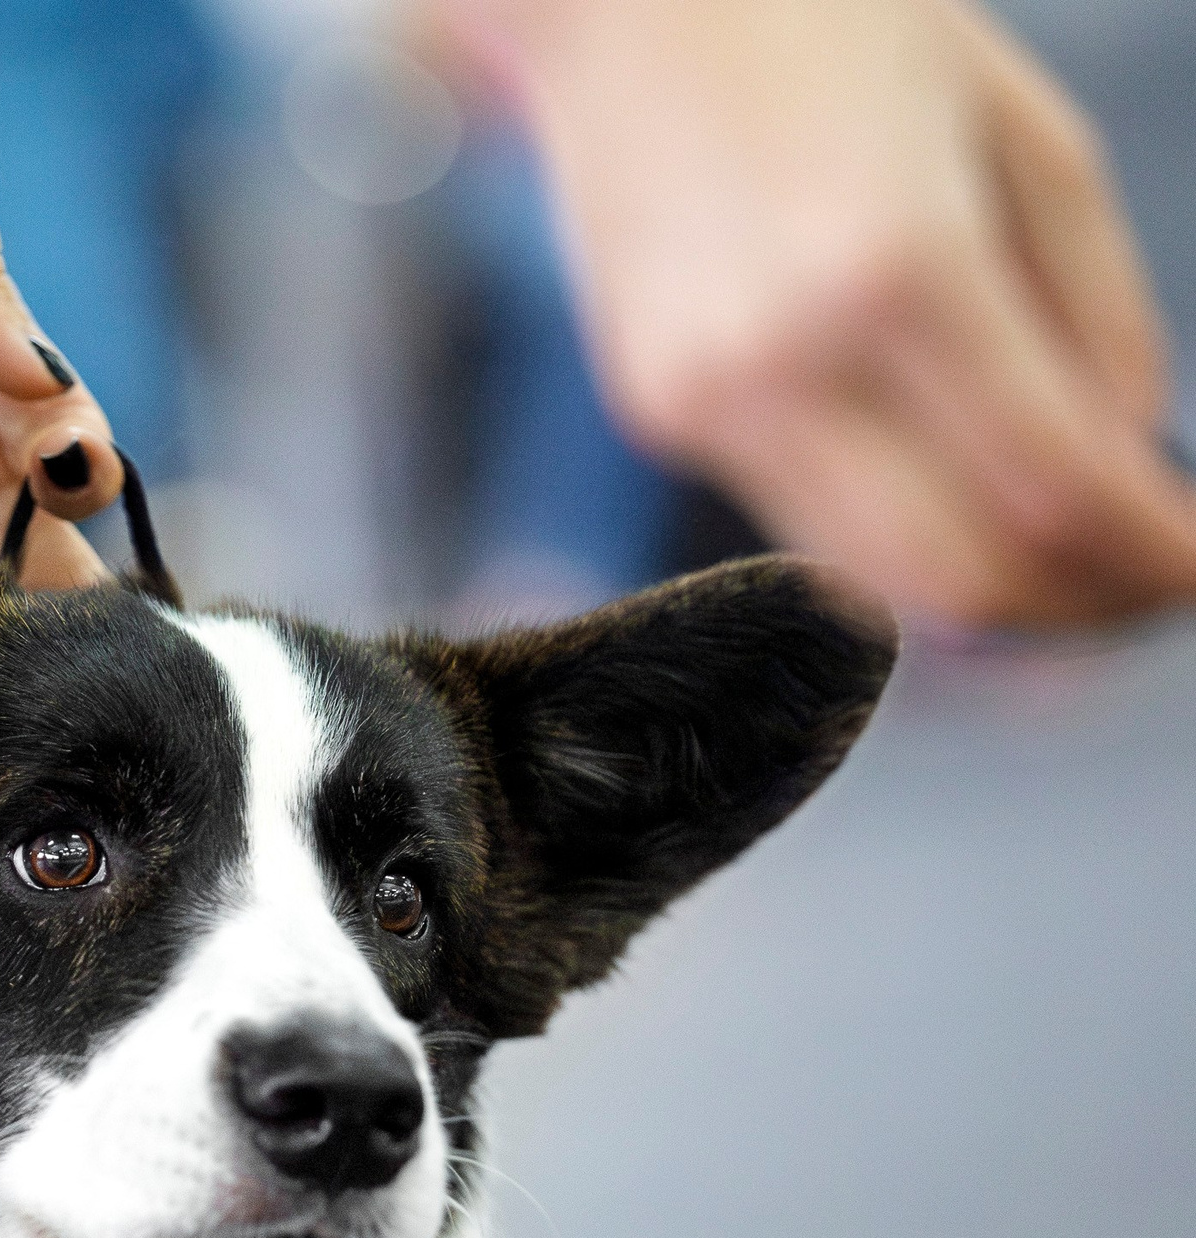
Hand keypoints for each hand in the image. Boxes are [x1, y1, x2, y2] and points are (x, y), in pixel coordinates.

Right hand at [445, 0, 1195, 626]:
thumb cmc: (829, 22)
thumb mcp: (1021, 125)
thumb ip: (1094, 304)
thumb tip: (1127, 456)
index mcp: (897, 265)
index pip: (1056, 487)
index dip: (1153, 557)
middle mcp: (780, 359)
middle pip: (960, 580)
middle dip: (1078, 609)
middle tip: (1146, 587)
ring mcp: (702, 399)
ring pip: (873, 578)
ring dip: (991, 593)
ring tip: (1065, 556)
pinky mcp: (660, 411)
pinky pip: (802, 513)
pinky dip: (899, 527)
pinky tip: (951, 478)